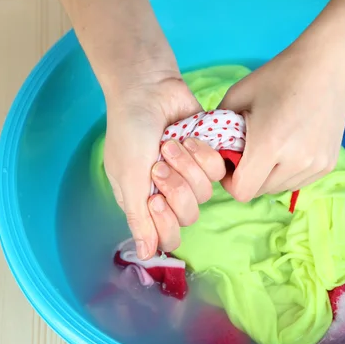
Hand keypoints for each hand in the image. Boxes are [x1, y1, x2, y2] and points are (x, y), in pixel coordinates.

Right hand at [104, 73, 225, 258]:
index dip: (166, 223)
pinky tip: (187, 138)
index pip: (167, 237)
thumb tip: (145, 255)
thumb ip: (138, 217)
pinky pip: (216, 170)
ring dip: (186, 165)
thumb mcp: (128, 175)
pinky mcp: (207, 156)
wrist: (148, 88)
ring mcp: (190, 175)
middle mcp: (170, 193)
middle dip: (176, 187)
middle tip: (159, 164)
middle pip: (189, 216)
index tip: (155, 199)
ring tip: (170, 144)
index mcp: (146, 201)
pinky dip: (201, 152)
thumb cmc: (130, 130)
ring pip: (205, 193)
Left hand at [219, 39, 344, 201]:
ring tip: (271, 146)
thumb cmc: (279, 77)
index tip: (229, 163)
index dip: (229, 181)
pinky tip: (290, 146)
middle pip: (260, 191)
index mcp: (269, 144)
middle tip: (249, 151)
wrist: (327, 66)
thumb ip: (218, 128)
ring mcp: (315, 165)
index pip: (242, 191)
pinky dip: (287, 171)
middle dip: (248, 176)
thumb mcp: (237, 96)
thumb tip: (210, 151)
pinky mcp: (327, 165)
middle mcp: (295, 161)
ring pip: (279, 188)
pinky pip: (298, 181)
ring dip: (268, 175)